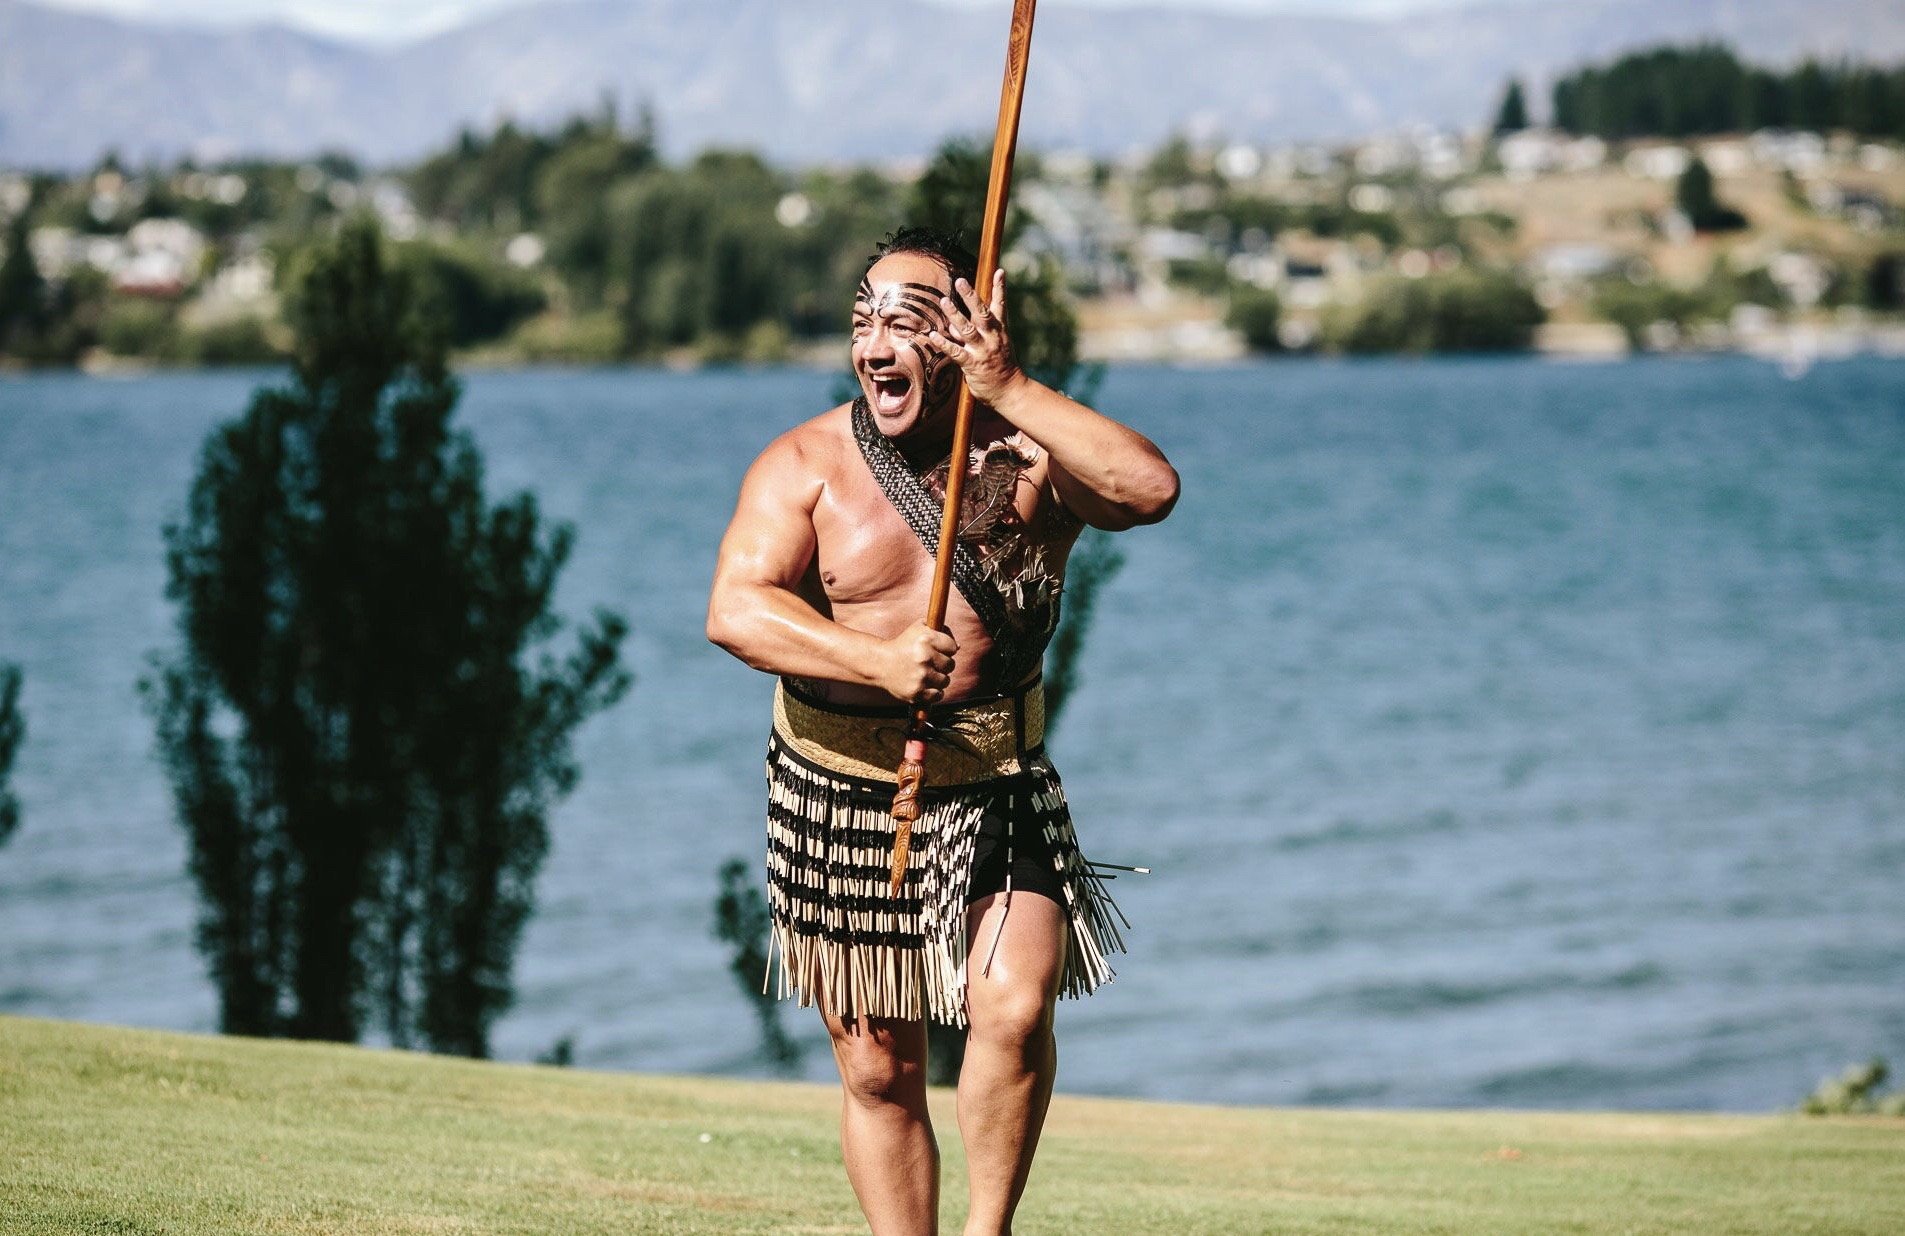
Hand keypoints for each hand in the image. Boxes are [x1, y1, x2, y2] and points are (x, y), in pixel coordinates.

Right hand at [879, 621, 957, 704]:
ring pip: (946, 681)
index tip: (938, 650)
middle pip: (951, 665)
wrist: (880, 664)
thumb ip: (940, 630)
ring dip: (939, 678)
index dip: (946, 649)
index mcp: (926, 639)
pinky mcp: (917, 692)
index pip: (952, 647)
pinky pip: (938, 695)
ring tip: (927, 674)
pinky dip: (935, 692)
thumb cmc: (903, 645)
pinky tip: (927, 685)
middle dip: (943, 664)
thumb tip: (957, 647)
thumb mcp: (919, 628)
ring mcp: (921, 677)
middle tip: (931, 663)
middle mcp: (924, 658)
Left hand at [922, 270, 1025, 408]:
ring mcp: (983, 351)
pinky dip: (944, 343)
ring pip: (967, 329)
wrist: (1010, 390)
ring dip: (954, 315)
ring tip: (943, 301)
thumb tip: (953, 324)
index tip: (999, 271)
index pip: (1000, 305)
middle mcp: (992, 338)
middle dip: (971, 296)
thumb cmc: (1001, 366)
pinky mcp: (973, 365)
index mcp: (1000, 331)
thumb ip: (975, 333)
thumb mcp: (995, 345)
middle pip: (981, 313)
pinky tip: (933, 335)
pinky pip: (956, 352)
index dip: (999, 288)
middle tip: (960, 281)